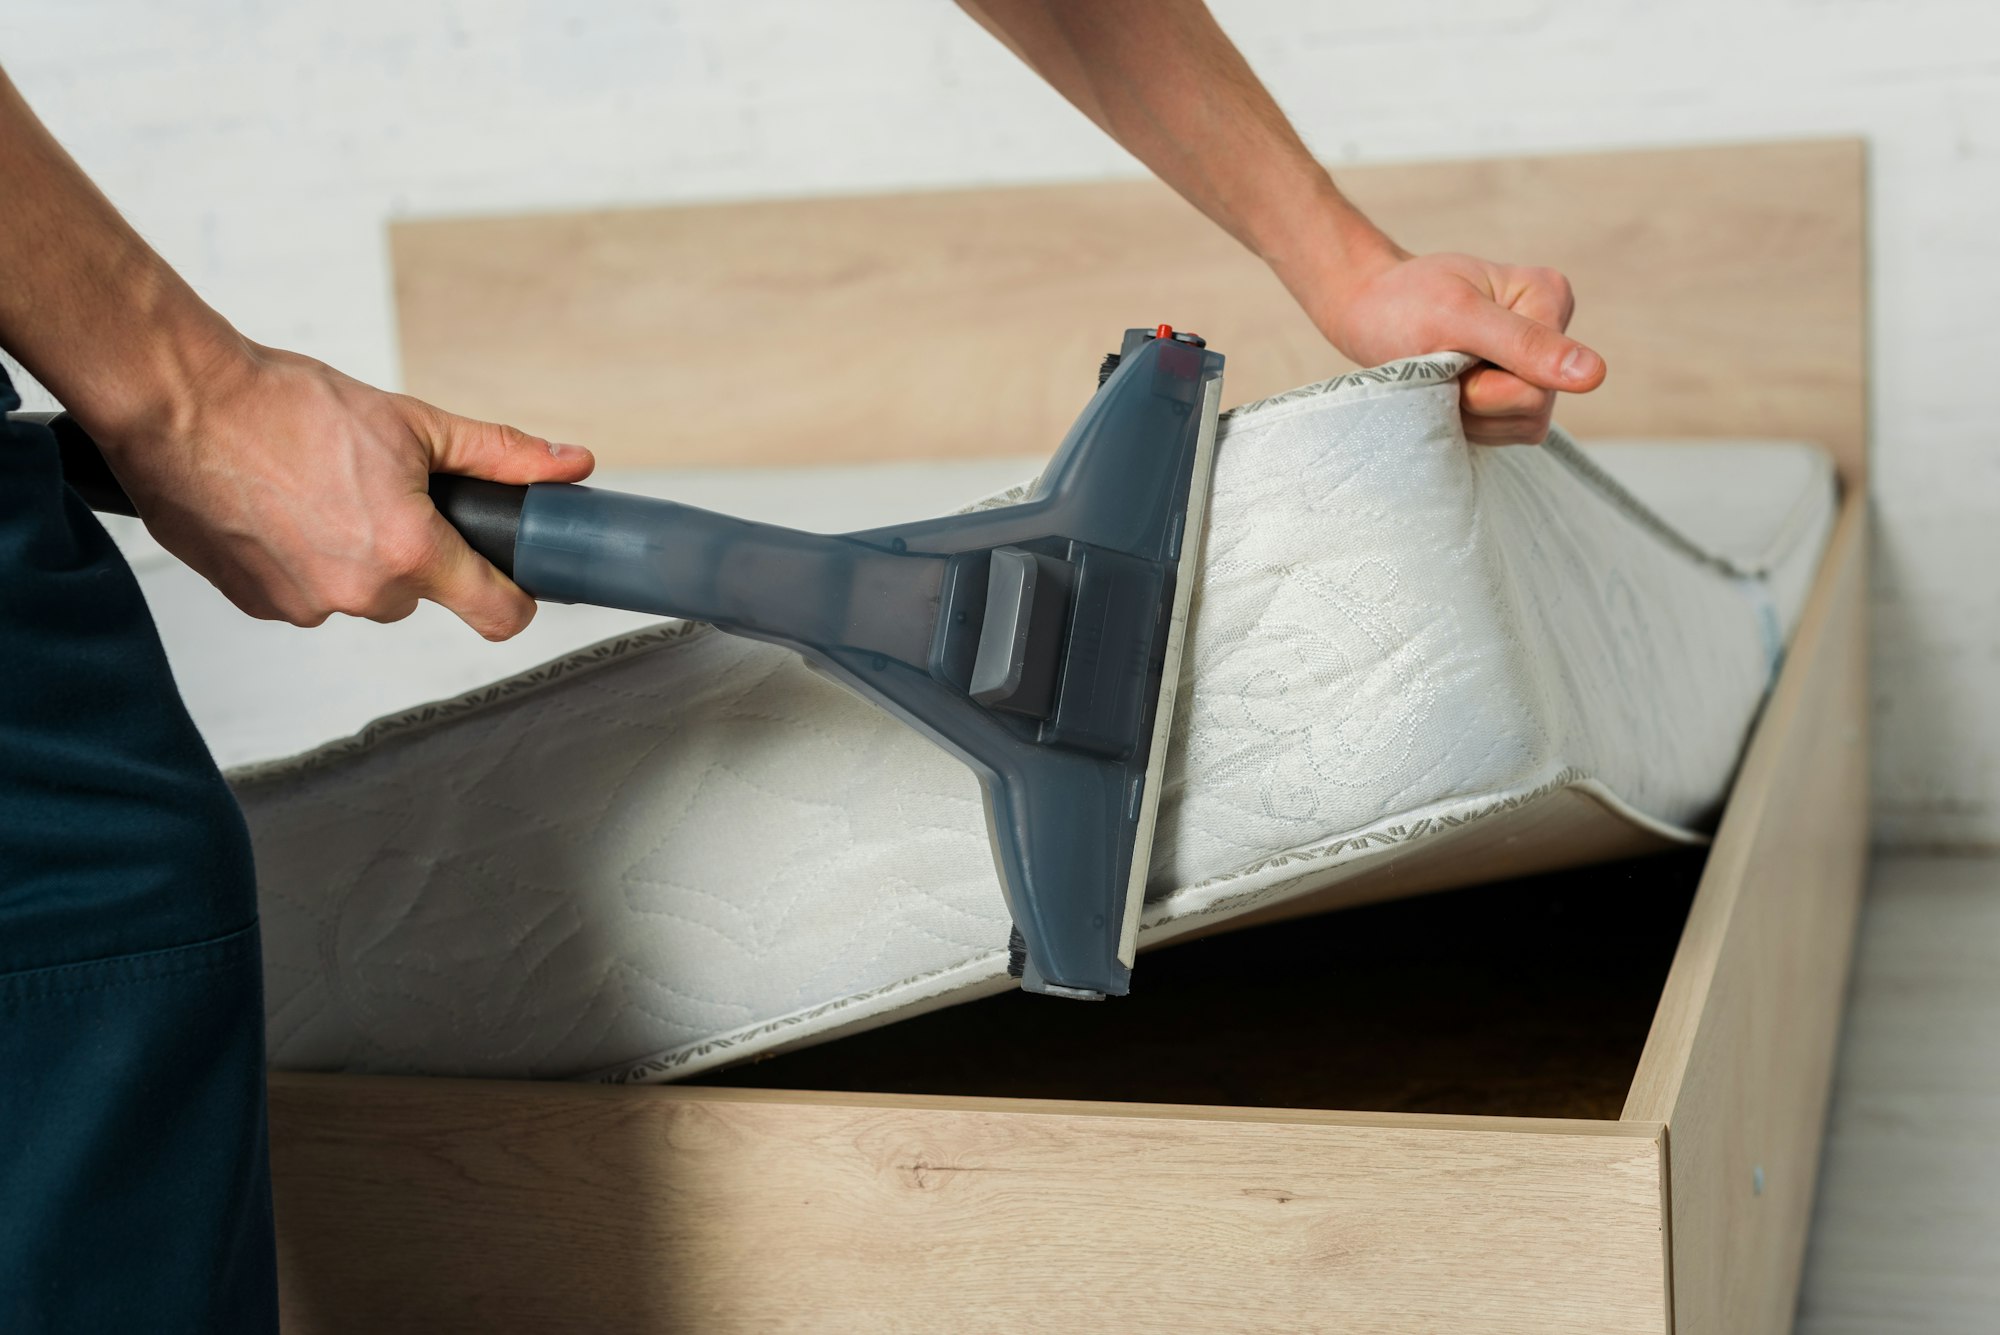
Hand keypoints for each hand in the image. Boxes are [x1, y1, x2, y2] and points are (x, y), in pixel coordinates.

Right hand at [93, 341, 592, 639]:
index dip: (513, 598)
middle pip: (421, 592)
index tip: (512, 582)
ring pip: (363, 593)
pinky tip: (284, 512)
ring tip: (321, 493)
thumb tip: (571, 465)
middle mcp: (360, 593)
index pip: (497, 614)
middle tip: (381, 493)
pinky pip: (309, 594)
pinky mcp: (259, 606)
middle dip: (414, 550)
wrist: (180, 406)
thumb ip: (500, 454)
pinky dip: (306, 561)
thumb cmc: (285, 406)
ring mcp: (305, 606)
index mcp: (408, 552)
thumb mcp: (412, 423)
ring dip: (356, 555)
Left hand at [1312, 245, 1606, 445]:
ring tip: (1444, 375)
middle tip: (1442, 365)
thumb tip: (1595, 376)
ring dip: (1469, 413)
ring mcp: (1538, 367)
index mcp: (1549, 296)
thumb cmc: (1403, 303)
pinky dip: (1468, 422)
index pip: (1538, 383)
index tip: (1449, 349)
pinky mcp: (1518, 394)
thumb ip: (1524, 344)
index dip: (1483, 386)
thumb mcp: (1456, 316)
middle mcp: (1554, 331)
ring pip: (1520, 426)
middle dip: (1474, 400)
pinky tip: (1449, 392)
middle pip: (1533, 408)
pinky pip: (1505, 433)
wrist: (1366, 309)